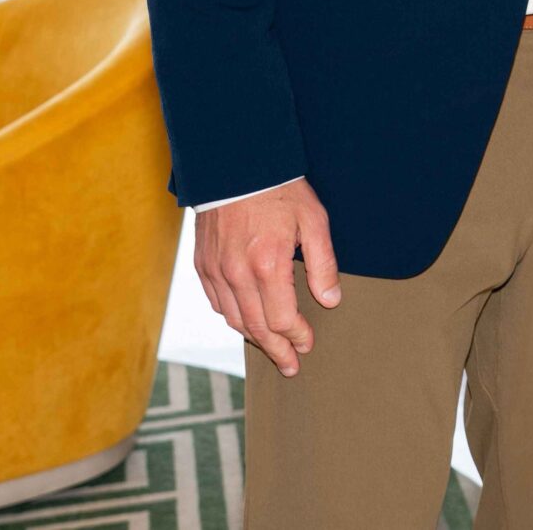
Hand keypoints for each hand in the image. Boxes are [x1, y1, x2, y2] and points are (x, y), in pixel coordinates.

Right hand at [193, 178, 339, 377]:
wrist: (236, 166)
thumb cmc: (280, 191)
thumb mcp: (314, 221)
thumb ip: (323, 264)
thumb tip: (330, 300)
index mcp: (268, 265)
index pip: (282, 320)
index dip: (296, 337)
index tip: (308, 344)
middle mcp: (237, 274)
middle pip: (257, 327)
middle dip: (276, 350)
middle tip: (291, 366)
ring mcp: (216, 271)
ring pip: (234, 319)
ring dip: (254, 338)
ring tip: (272, 350)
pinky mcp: (202, 265)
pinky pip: (217, 303)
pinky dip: (233, 318)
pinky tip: (247, 322)